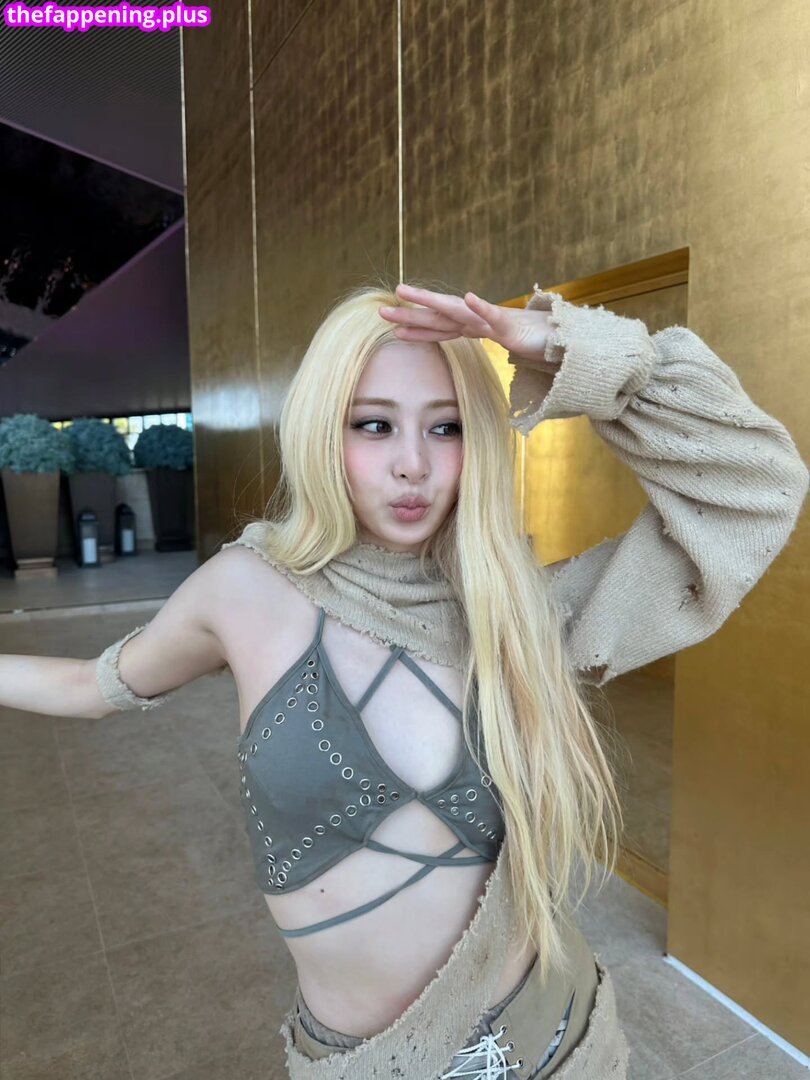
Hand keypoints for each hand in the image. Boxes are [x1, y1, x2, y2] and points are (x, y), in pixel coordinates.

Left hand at [379, 283, 551, 364]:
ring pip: (455, 309)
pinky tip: (468, 297)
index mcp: (473, 327)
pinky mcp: (510, 323)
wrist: (559, 336)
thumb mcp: (498, 340)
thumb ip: (480, 337)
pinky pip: (493, 313)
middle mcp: (477, 320)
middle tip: (382, 310)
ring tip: (407, 292)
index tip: (392, 328)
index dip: (416, 327)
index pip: (439, 328)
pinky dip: (480, 306)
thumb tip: (463, 339)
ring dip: (430, 300)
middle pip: (438, 316)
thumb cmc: (529, 338)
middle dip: (410, 312)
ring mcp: (491, 320)